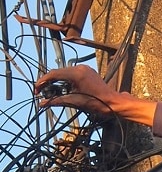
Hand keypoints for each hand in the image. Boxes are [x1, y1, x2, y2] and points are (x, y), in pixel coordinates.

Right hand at [35, 64, 156, 124]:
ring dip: (57, 82)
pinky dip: (66, 81)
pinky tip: (63, 90)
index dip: (43, 82)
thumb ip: (58, 101)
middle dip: (49, 83)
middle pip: (58, 73)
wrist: (114, 103)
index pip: (54, 74)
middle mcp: (79, 67)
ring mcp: (84, 68)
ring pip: (65, 73)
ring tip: (51, 93)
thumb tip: (43, 103)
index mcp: (76, 73)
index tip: (36, 90)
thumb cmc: (98, 104)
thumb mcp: (75, 103)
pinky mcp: (87, 72)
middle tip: (41, 93)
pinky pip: (72, 74)